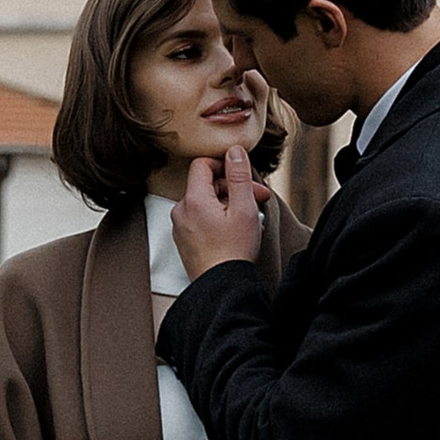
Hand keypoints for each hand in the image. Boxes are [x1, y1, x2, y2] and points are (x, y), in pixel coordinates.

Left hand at [172, 144, 264, 278]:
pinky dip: (219, 219)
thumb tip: (234, 151)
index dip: (224, 165)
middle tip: (258, 199)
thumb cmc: (234, 251)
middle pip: (206, 185)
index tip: (242, 175)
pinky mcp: (185, 241)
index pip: (202, 165)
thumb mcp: (244, 208)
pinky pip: (202, 219)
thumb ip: (239, 176)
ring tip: (251, 219)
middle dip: (234, 188)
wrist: (222, 287)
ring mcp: (181, 227)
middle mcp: (181, 211)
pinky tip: (237, 231)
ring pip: (206, 203)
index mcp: (193, 200)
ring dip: (229, 204)